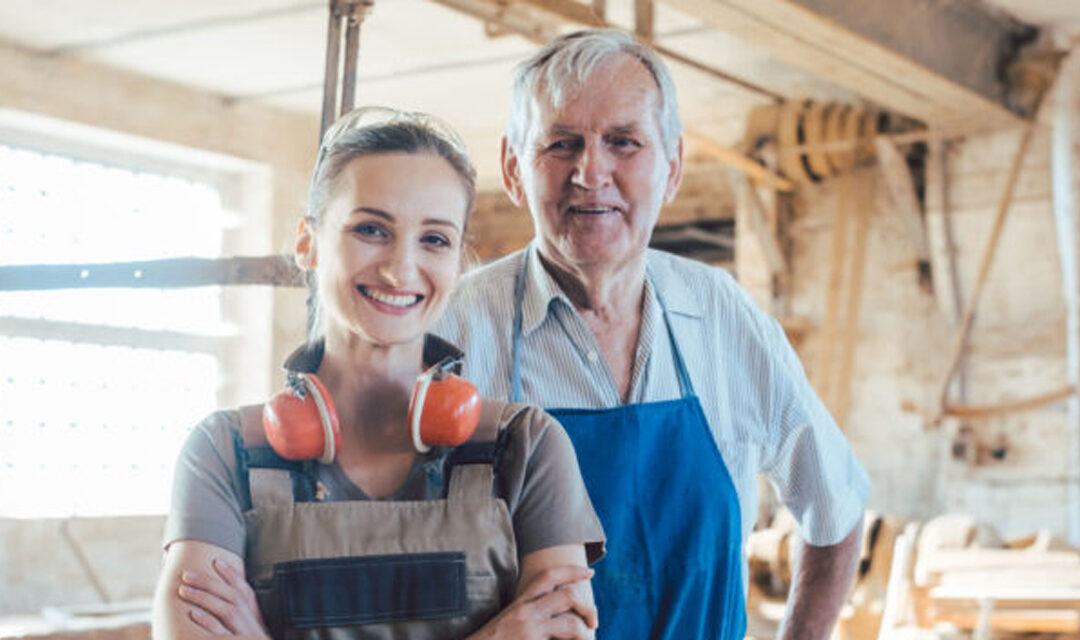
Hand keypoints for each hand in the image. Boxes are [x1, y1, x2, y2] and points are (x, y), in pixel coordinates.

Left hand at [177, 558, 270, 637]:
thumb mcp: (254, 632)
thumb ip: (245, 618)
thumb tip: (230, 603)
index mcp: (256, 617)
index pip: (244, 590)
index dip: (231, 575)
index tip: (216, 561)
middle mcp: (252, 622)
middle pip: (231, 596)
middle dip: (209, 583)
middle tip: (187, 574)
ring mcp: (243, 634)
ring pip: (225, 609)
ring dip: (204, 597)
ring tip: (183, 589)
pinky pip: (220, 633)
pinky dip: (207, 622)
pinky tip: (192, 614)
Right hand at [469, 565, 597, 639]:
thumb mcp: (508, 621)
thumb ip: (528, 613)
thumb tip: (551, 615)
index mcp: (520, 603)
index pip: (549, 576)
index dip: (572, 571)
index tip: (589, 572)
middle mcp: (525, 612)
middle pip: (567, 596)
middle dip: (587, 607)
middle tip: (593, 623)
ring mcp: (530, 630)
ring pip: (571, 624)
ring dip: (584, 634)